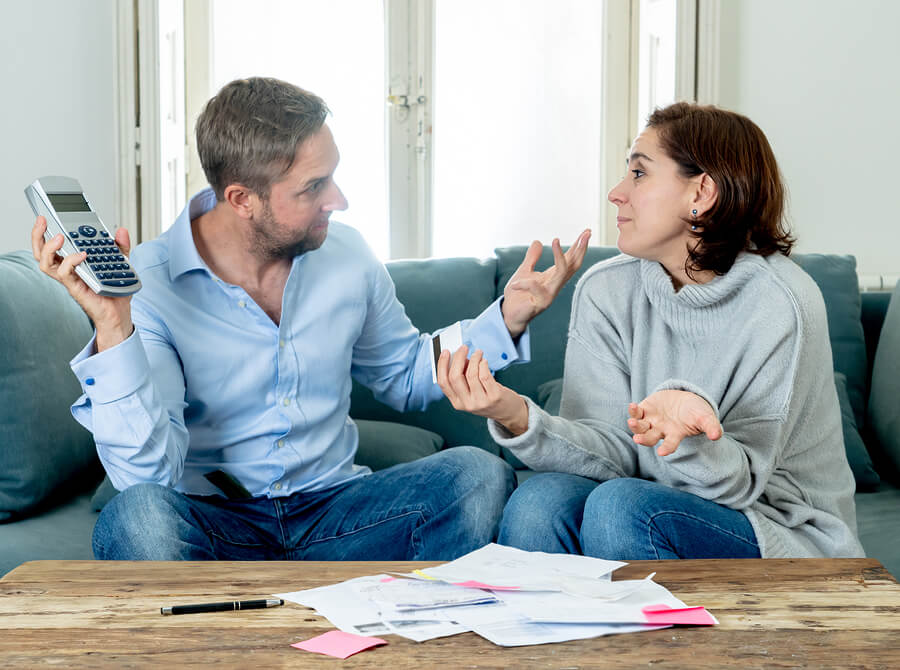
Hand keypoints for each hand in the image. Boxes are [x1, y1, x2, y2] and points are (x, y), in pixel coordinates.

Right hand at [32, 216, 134, 351]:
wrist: (119, 313)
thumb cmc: (115, 291)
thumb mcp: (121, 263)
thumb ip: (120, 246)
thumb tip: (121, 231)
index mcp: (73, 262)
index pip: (53, 245)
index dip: (46, 230)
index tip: (48, 215)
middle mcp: (67, 270)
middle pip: (42, 252)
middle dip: (38, 234)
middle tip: (43, 220)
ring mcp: (69, 279)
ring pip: (45, 263)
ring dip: (49, 248)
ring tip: (59, 236)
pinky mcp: (75, 288)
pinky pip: (65, 273)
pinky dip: (71, 261)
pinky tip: (82, 255)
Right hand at [436, 345, 529, 434]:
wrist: (508, 412)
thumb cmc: (488, 398)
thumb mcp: (471, 392)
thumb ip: (463, 377)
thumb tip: (459, 357)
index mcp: (457, 402)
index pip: (443, 382)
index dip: (442, 365)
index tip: (446, 352)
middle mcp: (467, 404)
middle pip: (455, 377)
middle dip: (458, 358)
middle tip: (464, 348)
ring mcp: (481, 402)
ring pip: (471, 374)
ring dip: (474, 359)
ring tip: (478, 353)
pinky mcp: (494, 397)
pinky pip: (484, 375)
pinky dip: (483, 364)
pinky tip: (484, 362)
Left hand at [501, 229, 591, 337]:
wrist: (509, 315)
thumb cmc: (517, 296)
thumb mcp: (524, 272)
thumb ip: (532, 258)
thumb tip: (538, 241)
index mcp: (553, 277)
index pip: (571, 259)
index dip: (579, 246)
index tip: (587, 231)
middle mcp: (555, 284)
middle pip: (574, 265)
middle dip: (581, 249)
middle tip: (586, 233)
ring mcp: (550, 294)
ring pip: (562, 273)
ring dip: (560, 256)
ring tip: (556, 240)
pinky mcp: (540, 303)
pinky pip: (535, 288)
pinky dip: (524, 283)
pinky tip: (515, 284)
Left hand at [627, 390, 721, 456]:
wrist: (685, 400)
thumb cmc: (697, 413)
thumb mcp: (706, 418)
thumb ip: (711, 427)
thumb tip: (716, 436)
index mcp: (675, 435)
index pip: (670, 444)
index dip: (667, 448)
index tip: (662, 453)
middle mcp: (660, 430)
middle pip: (650, 438)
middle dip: (644, 439)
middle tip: (638, 439)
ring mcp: (651, 421)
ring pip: (640, 427)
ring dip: (635, 426)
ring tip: (631, 422)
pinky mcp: (645, 410)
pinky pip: (636, 413)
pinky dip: (633, 410)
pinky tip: (632, 406)